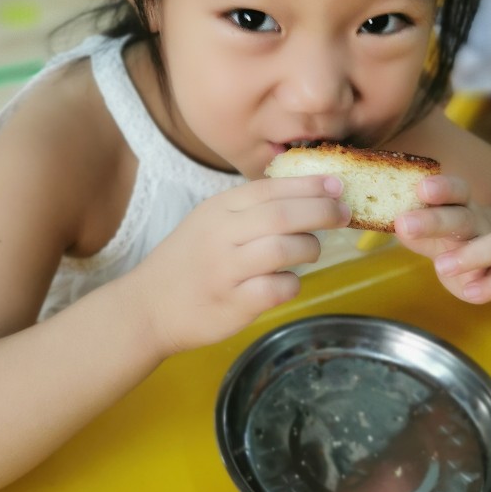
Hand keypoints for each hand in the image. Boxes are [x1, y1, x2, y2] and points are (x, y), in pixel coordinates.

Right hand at [133, 175, 350, 353]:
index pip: (270, 188)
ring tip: (311, 251)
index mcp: (218, 209)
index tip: (337, 184)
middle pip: (282, 215)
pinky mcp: (232, 304)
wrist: (147, 307)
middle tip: (343, 214)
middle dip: (322, 211)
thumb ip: (249, 210)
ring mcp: (225, 271)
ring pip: (283, 250)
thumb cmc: (187, 263)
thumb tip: (307, 194)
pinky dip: (291, 284)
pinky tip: (286, 283)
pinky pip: (277, 289)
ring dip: (309, 248)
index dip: (309, 185)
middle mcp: (221, 235)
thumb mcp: (209, 223)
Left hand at [392, 175, 490, 303]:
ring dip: (471, 255)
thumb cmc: (448, 235)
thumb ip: (410, 225)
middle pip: (465, 217)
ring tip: (440, 267)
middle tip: (406, 225)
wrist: (488, 253)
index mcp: (459, 206)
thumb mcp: (427, 226)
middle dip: (436, 220)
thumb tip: (392, 222)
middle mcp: (479, 224)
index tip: (422, 188)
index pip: (456, 190)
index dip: (442, 188)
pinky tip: (470, 292)